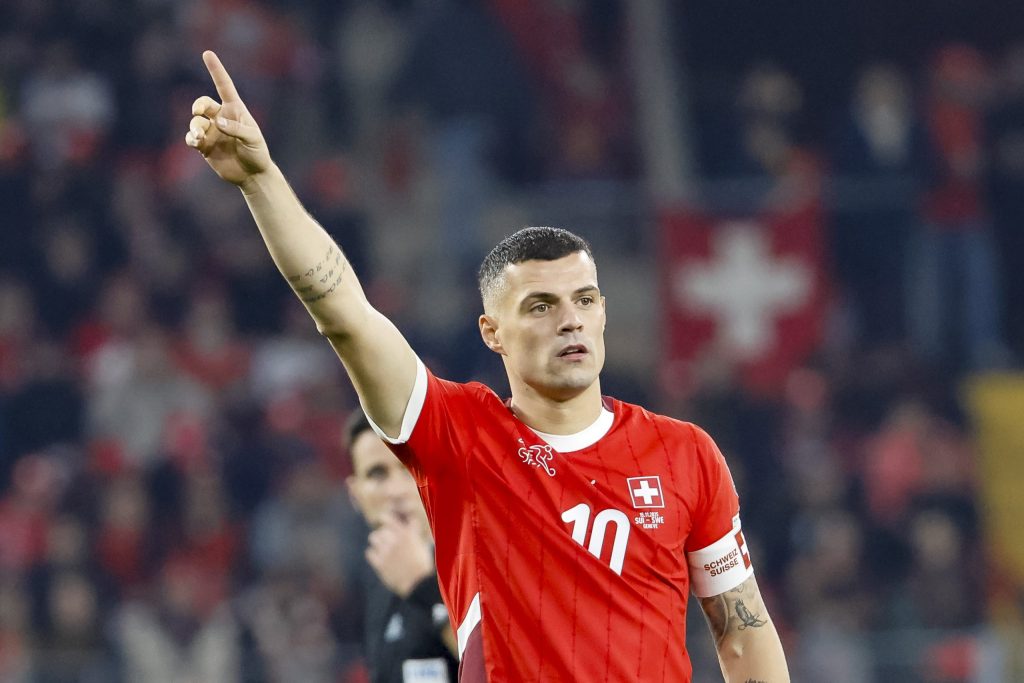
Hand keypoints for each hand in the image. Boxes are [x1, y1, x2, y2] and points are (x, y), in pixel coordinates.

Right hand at [185, 51, 271, 186]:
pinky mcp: (204, 146)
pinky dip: (190, 138)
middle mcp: (221, 118)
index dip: (216, 70)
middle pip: (203, 103)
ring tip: (200, 136)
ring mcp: (211, 132)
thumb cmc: (257, 153)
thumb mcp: (252, 139)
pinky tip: (196, 142)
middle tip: (199, 111)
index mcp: (235, 110)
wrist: (252, 175)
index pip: (224, 86)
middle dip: (199, 105)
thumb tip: (217, 123)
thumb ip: (237, 130)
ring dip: (195, 127)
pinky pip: (191, 138)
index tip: (207, 53)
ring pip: (195, 122)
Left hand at [366, 512, 433, 597]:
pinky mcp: (380, 564)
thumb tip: (412, 520)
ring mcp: (386, 552)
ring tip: (381, 546)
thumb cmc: (422, 564)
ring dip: (377, 541)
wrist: (418, 583)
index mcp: (406, 534)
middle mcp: (394, 540)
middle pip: (380, 530)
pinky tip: (378, 557)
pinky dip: (373, 554)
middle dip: (383, 534)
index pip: (389, 519)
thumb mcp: (421, 544)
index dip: (384, 518)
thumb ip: (413, 531)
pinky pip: (369, 553)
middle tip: (386, 539)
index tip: (383, 519)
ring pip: (373, 538)